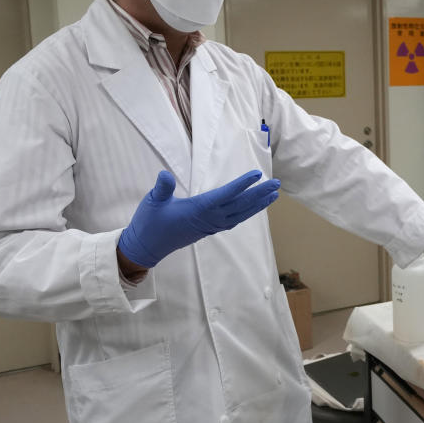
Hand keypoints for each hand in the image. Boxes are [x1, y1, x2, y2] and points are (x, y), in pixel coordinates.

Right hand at [118, 170, 279, 267]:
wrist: (147, 247)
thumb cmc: (149, 222)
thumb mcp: (153, 201)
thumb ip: (162, 188)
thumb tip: (164, 175)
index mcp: (197, 210)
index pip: (225, 195)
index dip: (242, 185)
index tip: (257, 175)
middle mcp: (209, 219)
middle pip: (240, 206)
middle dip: (259, 194)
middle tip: (276, 184)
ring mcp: (210, 226)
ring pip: (240, 215)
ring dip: (257, 205)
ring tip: (273, 195)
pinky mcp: (208, 230)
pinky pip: (233, 221)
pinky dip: (246, 213)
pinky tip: (254, 208)